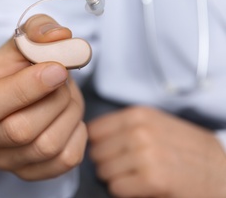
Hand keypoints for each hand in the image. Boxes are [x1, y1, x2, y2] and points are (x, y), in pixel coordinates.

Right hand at [0, 14, 87, 180]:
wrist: (22, 89)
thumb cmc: (18, 65)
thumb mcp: (24, 38)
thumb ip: (38, 29)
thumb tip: (60, 37)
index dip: (27, 88)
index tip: (58, 68)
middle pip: (21, 131)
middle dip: (55, 99)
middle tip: (63, 78)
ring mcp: (3, 159)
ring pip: (47, 146)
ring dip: (70, 113)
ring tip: (66, 94)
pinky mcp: (29, 172)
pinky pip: (66, 159)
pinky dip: (77, 133)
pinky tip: (68, 115)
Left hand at [88, 106, 225, 197]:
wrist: (222, 172)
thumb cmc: (188, 150)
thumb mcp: (158, 124)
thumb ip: (128, 125)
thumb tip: (93, 134)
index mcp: (139, 115)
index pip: (95, 130)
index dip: (100, 145)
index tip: (111, 152)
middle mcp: (139, 131)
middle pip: (97, 152)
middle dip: (107, 163)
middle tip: (126, 168)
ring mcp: (145, 154)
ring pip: (104, 171)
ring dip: (116, 178)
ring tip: (136, 176)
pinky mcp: (152, 178)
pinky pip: (116, 188)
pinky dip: (124, 191)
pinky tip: (142, 187)